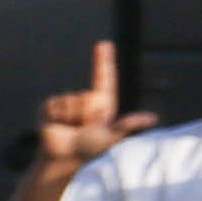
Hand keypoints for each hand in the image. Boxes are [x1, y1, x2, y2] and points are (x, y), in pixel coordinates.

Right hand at [34, 40, 133, 177]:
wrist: (64, 157)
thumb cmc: (90, 148)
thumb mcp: (111, 136)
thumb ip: (127, 125)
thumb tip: (151, 118)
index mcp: (102, 103)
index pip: (103, 77)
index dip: (103, 60)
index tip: (104, 44)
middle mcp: (85, 99)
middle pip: (88, 96)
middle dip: (87, 114)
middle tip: (85, 127)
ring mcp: (67, 102)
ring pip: (72, 100)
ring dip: (73, 118)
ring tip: (72, 128)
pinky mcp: (50, 107)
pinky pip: (56, 105)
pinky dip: (59, 117)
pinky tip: (57, 125)